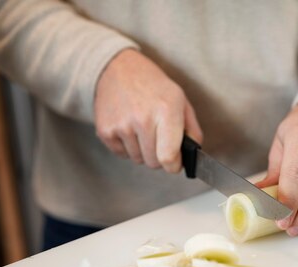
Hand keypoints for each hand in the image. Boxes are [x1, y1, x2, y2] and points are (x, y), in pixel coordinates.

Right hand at [94, 49, 202, 171]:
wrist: (118, 69)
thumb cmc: (154, 87)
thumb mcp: (181, 101)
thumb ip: (192, 131)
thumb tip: (192, 157)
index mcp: (166, 111)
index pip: (168, 157)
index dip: (173, 165)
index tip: (174, 163)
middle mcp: (142, 119)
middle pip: (153, 162)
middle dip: (159, 156)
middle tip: (158, 138)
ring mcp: (121, 125)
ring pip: (138, 159)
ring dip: (142, 150)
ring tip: (141, 128)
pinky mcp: (105, 130)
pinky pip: (121, 154)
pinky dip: (127, 147)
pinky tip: (129, 128)